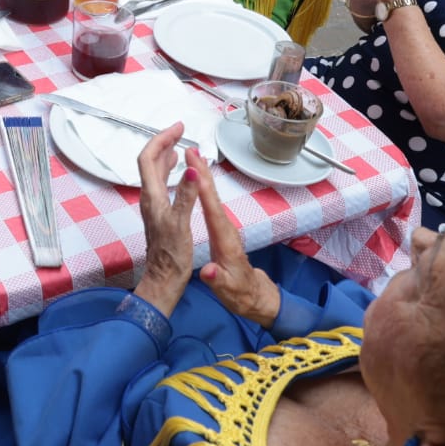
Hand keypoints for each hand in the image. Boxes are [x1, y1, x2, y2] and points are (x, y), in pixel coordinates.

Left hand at [131, 125, 200, 317]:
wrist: (164, 280)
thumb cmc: (171, 256)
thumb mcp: (182, 224)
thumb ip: (187, 196)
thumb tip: (192, 169)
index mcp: (152, 197)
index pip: (149, 159)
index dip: (161, 140)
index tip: (178, 129)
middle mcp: (149, 198)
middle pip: (150, 162)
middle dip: (163, 142)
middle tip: (180, 131)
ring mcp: (154, 206)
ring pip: (156, 173)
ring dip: (165, 155)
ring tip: (179, 145)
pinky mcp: (160, 213)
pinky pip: (162, 184)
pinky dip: (170, 171)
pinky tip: (179, 172)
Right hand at [193, 164, 280, 326]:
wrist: (252, 295)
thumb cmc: (239, 293)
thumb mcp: (227, 290)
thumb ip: (218, 280)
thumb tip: (208, 271)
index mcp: (225, 240)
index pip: (212, 210)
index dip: (203, 189)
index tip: (194, 168)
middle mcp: (226, 229)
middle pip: (213, 196)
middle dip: (202, 172)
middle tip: (192, 150)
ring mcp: (225, 228)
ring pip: (212, 196)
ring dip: (202, 175)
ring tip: (193, 156)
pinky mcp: (222, 229)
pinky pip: (211, 202)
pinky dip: (204, 187)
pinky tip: (198, 179)